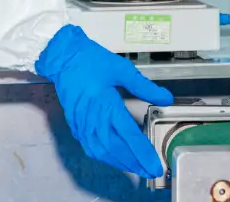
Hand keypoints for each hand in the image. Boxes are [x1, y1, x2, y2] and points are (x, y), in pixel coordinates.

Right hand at [36, 25, 173, 177]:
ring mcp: (83, 124)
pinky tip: (112, 157)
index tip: (154, 164)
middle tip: (149, 171)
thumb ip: (145, 87)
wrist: (63, 58)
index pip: (130, 136)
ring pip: (102, 152)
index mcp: (107, 106)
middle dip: (134, 163)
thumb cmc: (91, 61)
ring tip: (135, 167)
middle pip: (116, 150)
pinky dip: (104, 156)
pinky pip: (90, 147)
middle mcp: (94, 120)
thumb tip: (165, 97)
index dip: (143, 153)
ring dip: (119, 163)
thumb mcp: (122, 69)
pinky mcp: (76, 124)